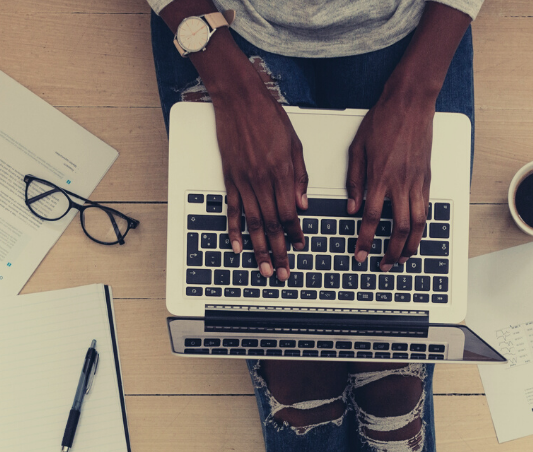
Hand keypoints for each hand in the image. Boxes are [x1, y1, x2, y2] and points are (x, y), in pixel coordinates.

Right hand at [211, 85, 308, 279]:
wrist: (239, 98)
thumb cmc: (269, 116)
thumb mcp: (295, 144)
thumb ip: (300, 176)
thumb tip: (303, 204)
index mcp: (281, 172)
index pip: (290, 213)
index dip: (295, 234)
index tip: (299, 248)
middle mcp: (262, 180)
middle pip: (272, 224)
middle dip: (278, 252)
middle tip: (283, 272)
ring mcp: (243, 181)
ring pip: (253, 223)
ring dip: (259, 249)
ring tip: (264, 268)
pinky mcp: (229, 178)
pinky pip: (231, 210)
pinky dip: (234, 230)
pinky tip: (238, 246)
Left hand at [347, 93, 434, 270]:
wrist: (410, 104)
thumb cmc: (383, 121)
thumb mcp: (357, 149)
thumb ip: (354, 181)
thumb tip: (351, 207)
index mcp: (379, 177)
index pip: (370, 218)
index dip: (365, 240)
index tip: (361, 254)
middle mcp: (400, 183)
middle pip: (398, 228)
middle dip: (392, 251)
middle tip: (385, 264)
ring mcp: (417, 182)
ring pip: (418, 223)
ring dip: (411, 245)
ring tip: (404, 258)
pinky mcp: (427, 178)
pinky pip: (426, 209)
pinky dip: (421, 227)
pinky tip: (416, 235)